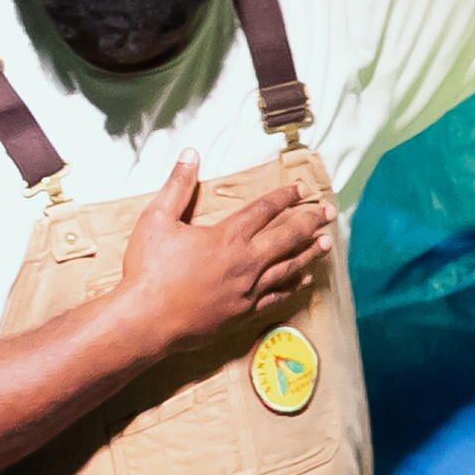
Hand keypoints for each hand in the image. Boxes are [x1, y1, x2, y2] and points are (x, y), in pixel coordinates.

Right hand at [114, 154, 332, 349]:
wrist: (146, 321)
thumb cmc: (147, 270)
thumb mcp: (156, 219)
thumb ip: (177, 185)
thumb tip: (191, 153)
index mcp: (227, 236)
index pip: (264, 209)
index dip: (284, 196)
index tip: (300, 188)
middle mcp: (245, 262)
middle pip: (286, 236)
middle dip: (310, 221)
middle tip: (329, 212)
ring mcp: (247, 290)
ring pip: (288, 267)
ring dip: (309, 253)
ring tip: (327, 243)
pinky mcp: (243, 313)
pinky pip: (277, 297)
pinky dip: (294, 286)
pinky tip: (305, 280)